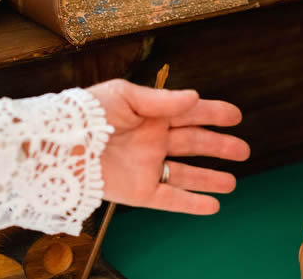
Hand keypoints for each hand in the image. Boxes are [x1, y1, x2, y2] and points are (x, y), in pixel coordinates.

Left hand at [87, 79, 249, 214]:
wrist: (58, 146)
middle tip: (244, 150)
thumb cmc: (87, 114)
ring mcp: (147, 167)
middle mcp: (152, 141)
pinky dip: (192, 204)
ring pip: (186, 174)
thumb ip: (162, 100)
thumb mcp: (125, 96)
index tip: (236, 116)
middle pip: (194, 144)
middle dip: (219, 146)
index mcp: (150, 115)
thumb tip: (194, 97)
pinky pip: (170, 200)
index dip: (213, 114)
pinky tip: (213, 206)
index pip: (189, 113)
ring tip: (233, 182)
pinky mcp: (138, 192)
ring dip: (210, 178)